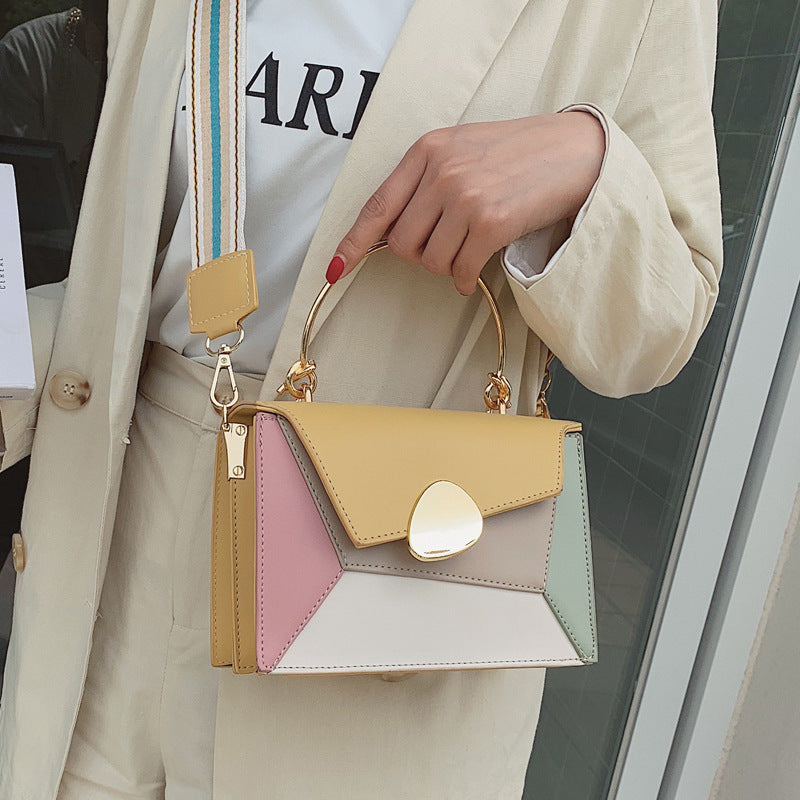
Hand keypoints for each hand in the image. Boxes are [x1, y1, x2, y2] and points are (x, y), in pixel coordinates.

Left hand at [327, 110, 604, 294]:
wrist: (575, 151)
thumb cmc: (518, 155)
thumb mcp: (463, 150)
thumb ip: (426, 181)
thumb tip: (394, 232)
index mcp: (426, 150)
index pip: (377, 205)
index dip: (352, 243)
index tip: (335, 268)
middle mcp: (440, 171)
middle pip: (401, 244)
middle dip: (419, 256)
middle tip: (446, 248)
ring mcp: (464, 196)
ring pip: (430, 261)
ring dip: (447, 268)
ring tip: (469, 251)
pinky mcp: (490, 222)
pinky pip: (460, 271)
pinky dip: (466, 280)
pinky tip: (477, 272)